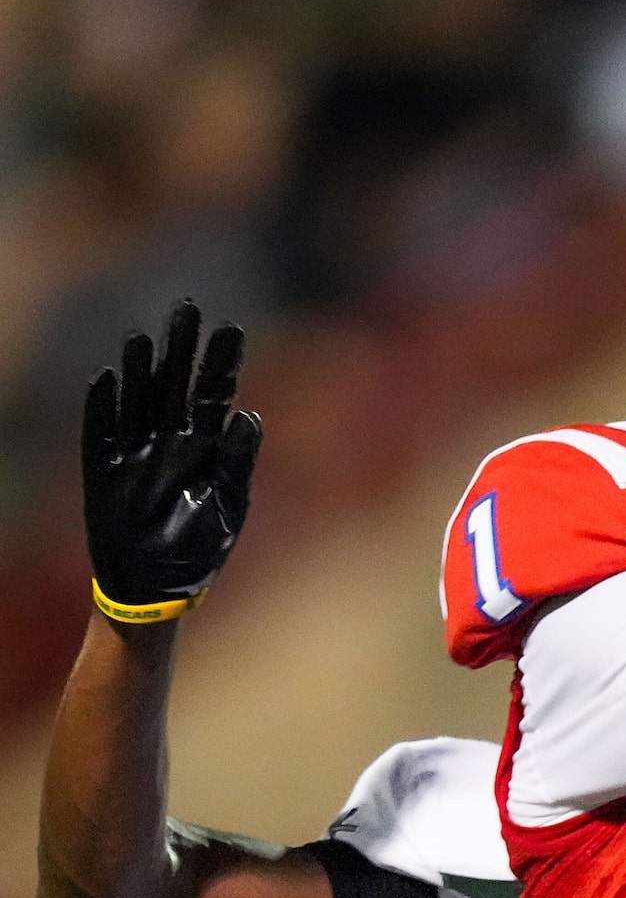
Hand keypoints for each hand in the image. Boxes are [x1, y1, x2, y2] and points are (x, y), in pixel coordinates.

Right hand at [83, 300, 260, 615]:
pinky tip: (107, 378)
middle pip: (176, 385)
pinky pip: (101, 434)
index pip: (215, 395)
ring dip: (141, 371)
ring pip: (139, 401)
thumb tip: (251, 414)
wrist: (159, 588)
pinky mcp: (104, 472)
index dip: (221, 362)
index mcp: (206, 448)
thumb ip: (239, 462)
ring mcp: (136, 454)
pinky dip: (103, 408)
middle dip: (182, 349)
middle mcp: (170, 442)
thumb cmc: (199, 549)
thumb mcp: (229, 506)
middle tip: (188, 309)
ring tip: (145, 337)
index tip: (231, 328)